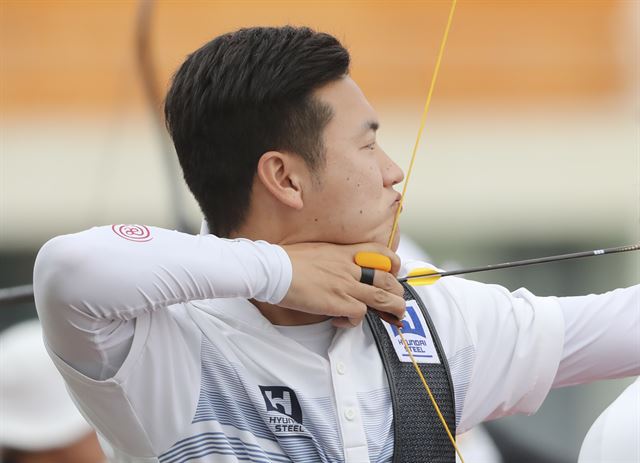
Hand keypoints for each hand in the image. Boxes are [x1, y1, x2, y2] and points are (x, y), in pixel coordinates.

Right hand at [280, 242, 404, 326]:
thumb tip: (339, 269)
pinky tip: (342, 321)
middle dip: (398, 293)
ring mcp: (345, 285)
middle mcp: (349, 268)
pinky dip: (354, 321)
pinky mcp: (337, 302)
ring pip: (382, 298)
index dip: (393, 264)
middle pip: (387, 279)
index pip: (380, 251)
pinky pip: (359, 314)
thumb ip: (334, 258)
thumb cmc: (288, 260)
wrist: (274, 269)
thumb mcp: (318, 250)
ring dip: (393, 310)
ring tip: (392, 317)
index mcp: (344, 252)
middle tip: (397, 303)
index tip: (392, 274)